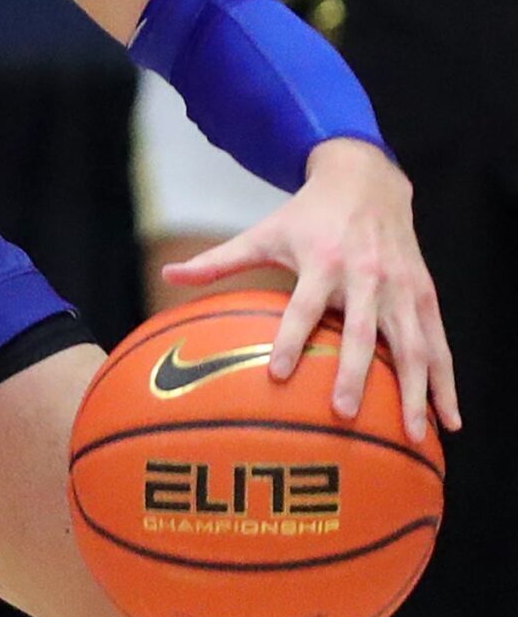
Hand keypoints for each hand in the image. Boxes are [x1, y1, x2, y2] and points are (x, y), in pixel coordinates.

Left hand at [163, 139, 456, 440]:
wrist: (366, 181)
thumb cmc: (306, 216)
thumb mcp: (263, 232)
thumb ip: (218, 260)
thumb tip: (167, 275)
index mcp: (322, 262)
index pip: (304, 306)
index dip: (291, 338)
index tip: (278, 374)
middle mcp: (365, 276)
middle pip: (362, 331)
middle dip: (355, 373)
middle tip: (344, 413)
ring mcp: (400, 288)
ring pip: (412, 345)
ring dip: (415, 391)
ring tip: (412, 435)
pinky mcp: (425, 296)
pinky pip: (439, 345)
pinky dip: (446, 382)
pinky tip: (448, 420)